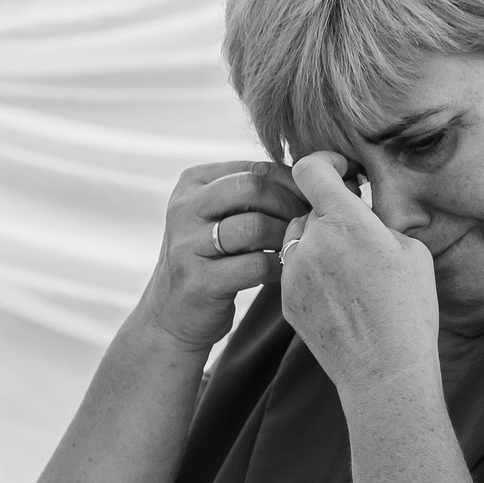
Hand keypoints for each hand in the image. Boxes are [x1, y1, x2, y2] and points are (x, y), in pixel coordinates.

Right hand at [136, 160, 307, 352]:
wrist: (171, 314)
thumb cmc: (210, 258)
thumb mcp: (217, 216)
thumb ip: (249, 194)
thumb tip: (310, 176)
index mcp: (191, 183)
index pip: (254, 168)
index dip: (293, 183)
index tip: (312, 201)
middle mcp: (184, 209)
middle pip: (253, 188)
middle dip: (289, 204)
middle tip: (309, 223)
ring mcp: (187, 245)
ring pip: (255, 226)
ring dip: (286, 237)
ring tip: (297, 247)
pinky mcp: (199, 281)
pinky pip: (255, 265)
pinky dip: (279, 267)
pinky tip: (284, 271)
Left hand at [280, 152, 439, 393]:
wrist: (385, 370)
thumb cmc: (409, 310)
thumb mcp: (410, 251)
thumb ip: (376, 221)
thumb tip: (360, 211)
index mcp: (344, 221)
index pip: (309, 168)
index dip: (324, 163)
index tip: (342, 173)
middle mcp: (310, 242)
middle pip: (306, 208)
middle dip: (329, 214)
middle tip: (356, 234)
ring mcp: (293, 273)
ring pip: (297, 240)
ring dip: (317, 243)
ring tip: (349, 271)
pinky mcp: (285, 300)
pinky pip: (294, 271)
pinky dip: (312, 273)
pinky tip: (340, 296)